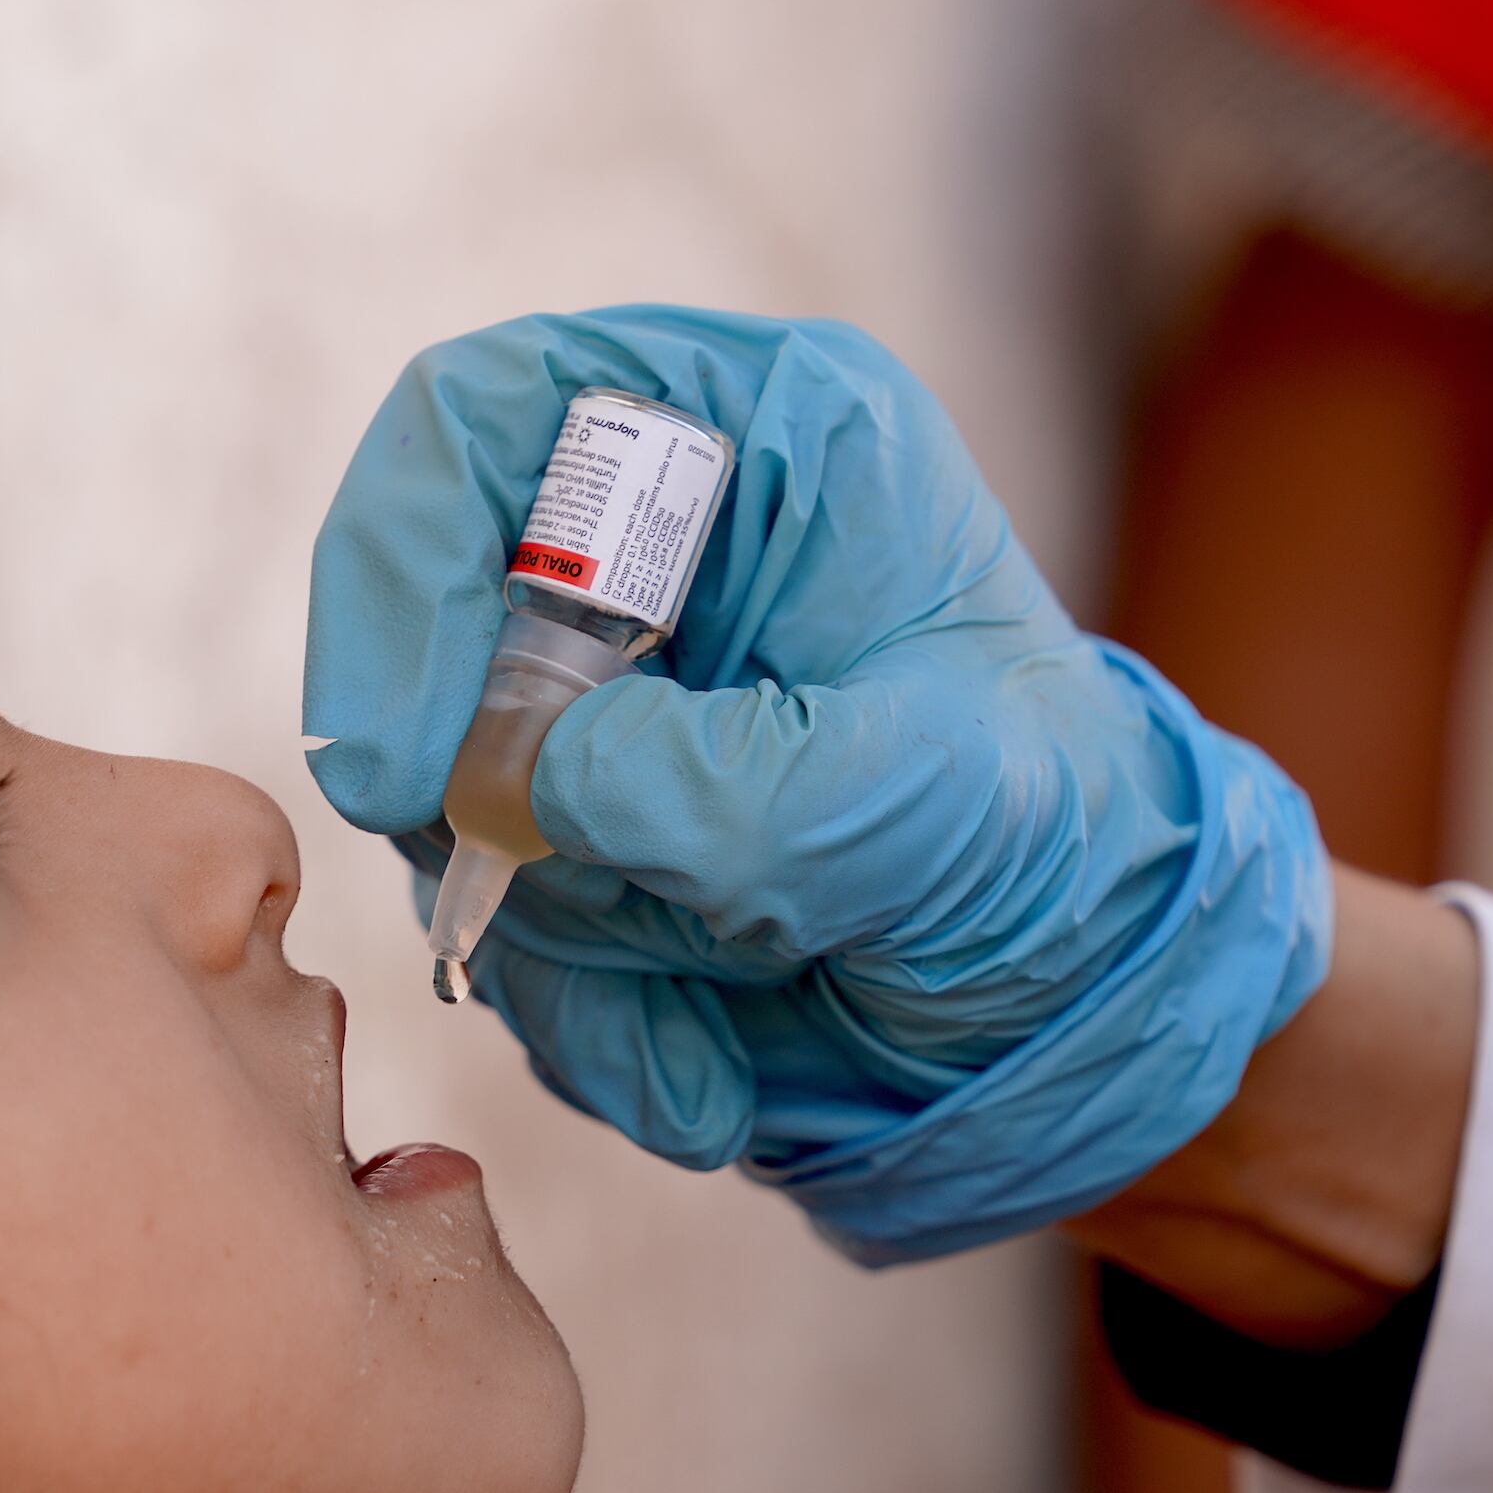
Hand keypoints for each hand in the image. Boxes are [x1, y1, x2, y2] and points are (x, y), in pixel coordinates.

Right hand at [303, 306, 1331, 1263]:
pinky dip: (585, 1021)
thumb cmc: (1063, 853)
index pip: (477, 418)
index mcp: (754, 433)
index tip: (395, 763)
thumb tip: (520, 792)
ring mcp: (604, 691)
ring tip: (724, 1002)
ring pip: (446, 795)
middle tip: (530, 898)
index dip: (396, 570)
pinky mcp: (584, 827)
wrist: (1097, 1002)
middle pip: (424, 623)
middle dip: (467, 793)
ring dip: (561, 936)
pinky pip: (499, 919)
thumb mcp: (925, 811)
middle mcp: (658, 540)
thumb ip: (724, 786)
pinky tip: (702, 1075)